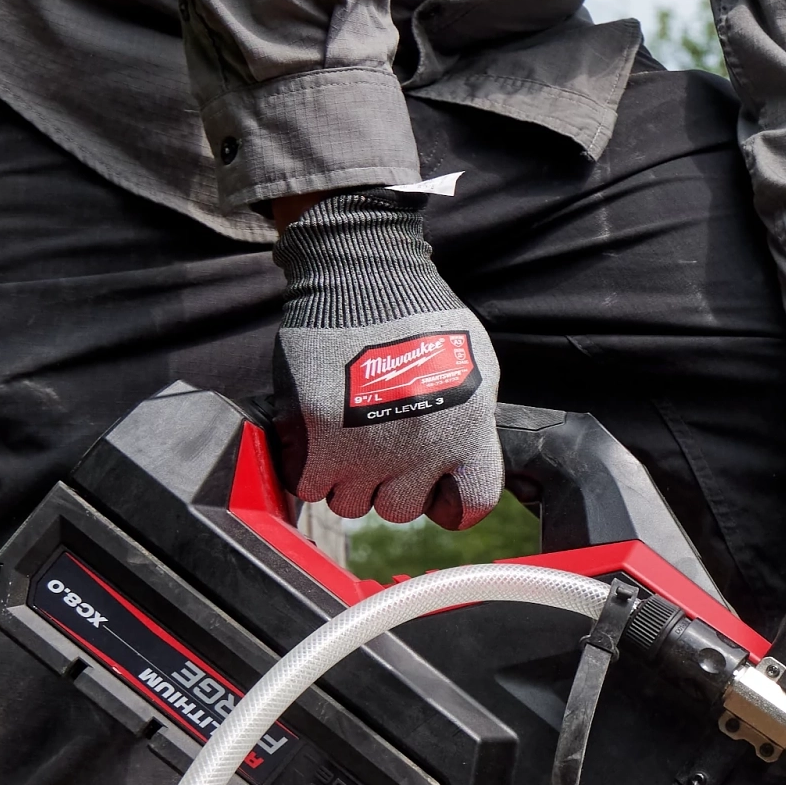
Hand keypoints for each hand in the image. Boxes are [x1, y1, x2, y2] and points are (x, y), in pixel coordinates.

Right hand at [268, 195, 502, 526]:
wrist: (363, 275)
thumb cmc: (421, 315)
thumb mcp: (478, 366)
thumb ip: (473, 423)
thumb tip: (459, 466)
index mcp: (468, 430)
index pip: (472, 504)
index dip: (450, 500)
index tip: (434, 485)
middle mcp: (422, 447)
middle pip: (400, 510)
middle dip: (388, 484)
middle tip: (378, 446)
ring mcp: (367, 445)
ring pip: (350, 503)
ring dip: (345, 478)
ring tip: (345, 435)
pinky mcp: (318, 433)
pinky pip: (308, 485)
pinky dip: (307, 469)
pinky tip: (315, 438)